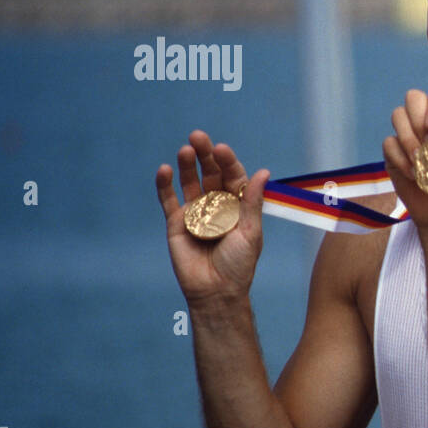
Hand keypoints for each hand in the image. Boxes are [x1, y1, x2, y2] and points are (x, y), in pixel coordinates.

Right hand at [155, 130, 270, 303]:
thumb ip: (252, 202)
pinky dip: (165, 185)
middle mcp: (217, 204)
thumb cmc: (239, 264)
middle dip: (205, 155)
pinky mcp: (176, 222)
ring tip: (185, 149)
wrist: (216, 291)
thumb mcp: (251, 232)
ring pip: (190, 182)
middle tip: (198, 137)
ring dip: (187, 165)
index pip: (233, 176)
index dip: (227, 162)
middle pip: (210, 173)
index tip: (221, 149)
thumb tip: (263, 171)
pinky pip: (168, 200)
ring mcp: (196, 211)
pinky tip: (164, 170)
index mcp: (238, 204)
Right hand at [381, 89, 427, 228]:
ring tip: (422, 165)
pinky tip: (414, 175)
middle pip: (414, 98)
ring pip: (398, 116)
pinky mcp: (394, 153)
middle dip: (418, 119)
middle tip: (427, 145)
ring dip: (409, 139)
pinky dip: (400, 159)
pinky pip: (389, 143)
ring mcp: (410, 136)